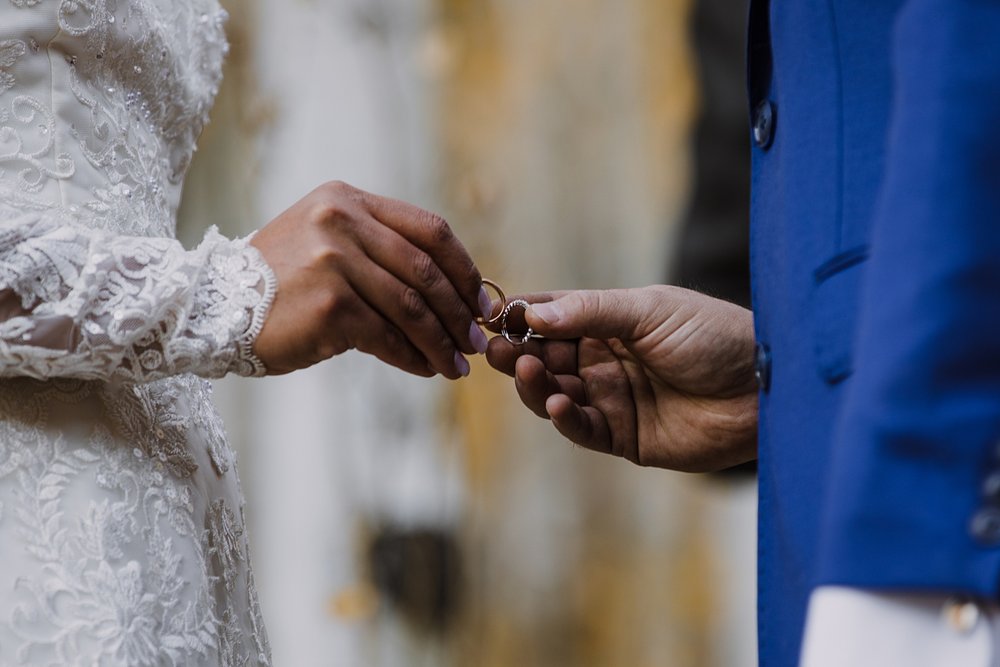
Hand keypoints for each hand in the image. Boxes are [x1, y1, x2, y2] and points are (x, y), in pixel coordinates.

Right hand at [250, 181, 490, 377]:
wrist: (209, 308)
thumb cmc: (277, 283)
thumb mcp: (326, 243)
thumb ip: (379, 251)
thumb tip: (451, 294)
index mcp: (347, 200)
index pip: (430, 229)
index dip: (464, 268)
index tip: (480, 301)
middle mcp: (341, 222)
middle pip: (426, 271)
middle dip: (459, 313)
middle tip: (477, 342)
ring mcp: (333, 261)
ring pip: (411, 307)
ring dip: (441, 341)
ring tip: (457, 365)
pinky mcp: (328, 304)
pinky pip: (386, 336)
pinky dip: (412, 356)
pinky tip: (424, 369)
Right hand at [486, 286, 757, 471]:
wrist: (765, 386)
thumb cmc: (713, 335)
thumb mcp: (650, 310)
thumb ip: (592, 312)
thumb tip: (533, 313)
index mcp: (609, 322)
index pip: (554, 317)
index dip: (523, 317)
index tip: (493, 316)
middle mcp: (604, 360)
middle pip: (546, 357)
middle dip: (518, 352)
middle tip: (495, 349)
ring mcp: (612, 399)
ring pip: (556, 394)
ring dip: (535, 384)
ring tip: (524, 371)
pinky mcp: (624, 437)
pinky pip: (583, 429)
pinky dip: (566, 419)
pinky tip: (561, 405)